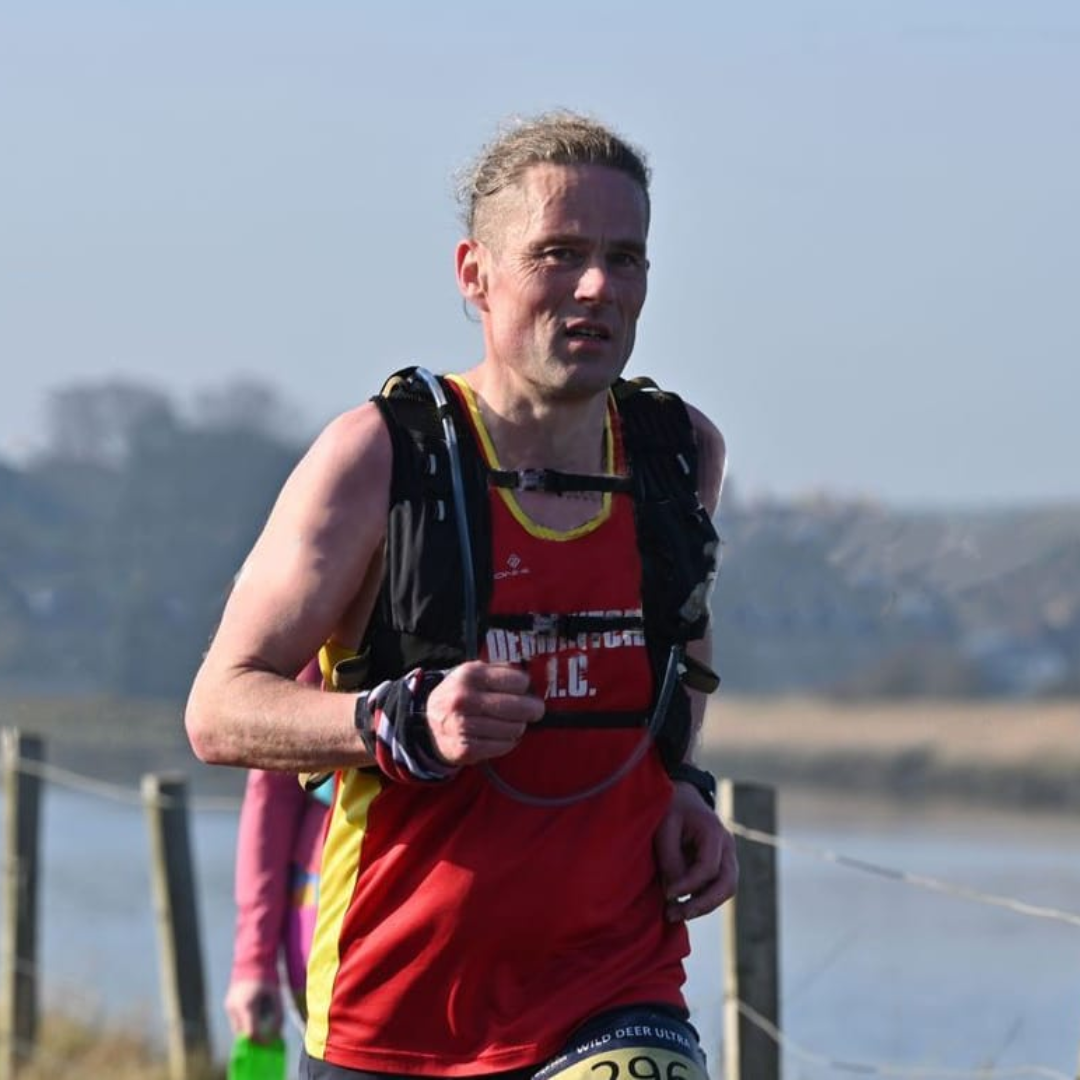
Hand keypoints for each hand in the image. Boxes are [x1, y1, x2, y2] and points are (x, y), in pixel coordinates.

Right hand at [224, 979, 282, 1041]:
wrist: (253, 959)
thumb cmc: (268, 977)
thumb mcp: (276, 995)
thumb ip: (278, 1015)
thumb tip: (277, 1033)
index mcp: (246, 1006)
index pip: (251, 1032)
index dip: (261, 1040)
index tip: (270, 1041)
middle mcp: (234, 1008)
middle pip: (243, 1034)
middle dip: (255, 1036)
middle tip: (267, 1034)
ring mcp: (229, 1007)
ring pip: (238, 1029)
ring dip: (249, 1029)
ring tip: (262, 1020)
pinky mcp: (228, 1004)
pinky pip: (236, 1021)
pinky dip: (245, 1023)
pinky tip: (255, 1013)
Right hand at [425, 661, 544, 765]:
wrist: (427, 723)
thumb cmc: (460, 695)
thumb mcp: (474, 673)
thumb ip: (502, 670)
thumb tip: (532, 680)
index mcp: (470, 675)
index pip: (518, 681)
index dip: (526, 687)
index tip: (524, 690)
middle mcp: (464, 699)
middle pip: (519, 707)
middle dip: (532, 710)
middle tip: (534, 710)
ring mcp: (463, 726)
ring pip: (515, 729)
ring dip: (518, 727)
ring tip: (511, 723)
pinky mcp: (466, 749)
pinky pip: (504, 746)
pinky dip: (508, 742)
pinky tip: (501, 736)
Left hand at [654, 780, 738, 920]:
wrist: (682, 794)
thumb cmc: (672, 808)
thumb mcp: (665, 827)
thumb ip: (671, 858)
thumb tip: (673, 893)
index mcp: (714, 832)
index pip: (708, 867)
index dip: (689, 885)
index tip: (667, 894)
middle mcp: (727, 846)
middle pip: (727, 885)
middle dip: (702, 904)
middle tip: (674, 914)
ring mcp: (727, 856)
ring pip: (725, 890)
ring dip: (702, 906)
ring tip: (673, 914)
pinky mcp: (720, 864)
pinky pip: (717, 887)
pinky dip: (701, 899)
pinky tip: (679, 906)